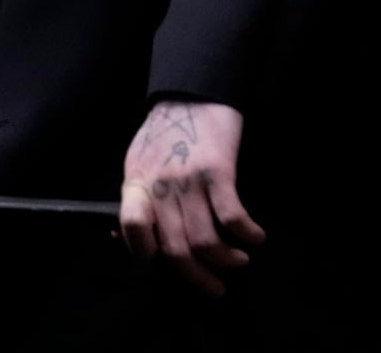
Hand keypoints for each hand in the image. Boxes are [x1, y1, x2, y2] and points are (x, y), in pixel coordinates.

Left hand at [118, 100, 264, 296]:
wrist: (193, 91)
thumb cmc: (167, 129)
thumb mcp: (139, 160)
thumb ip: (137, 197)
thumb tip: (126, 237)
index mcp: (137, 182)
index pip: (132, 228)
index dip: (147, 254)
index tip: (167, 264)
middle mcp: (160, 185)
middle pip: (175, 247)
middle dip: (197, 278)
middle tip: (214, 288)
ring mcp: (189, 179)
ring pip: (205, 240)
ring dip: (225, 260)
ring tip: (238, 261)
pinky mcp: (218, 170)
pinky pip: (232, 216)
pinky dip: (246, 234)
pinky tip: (254, 237)